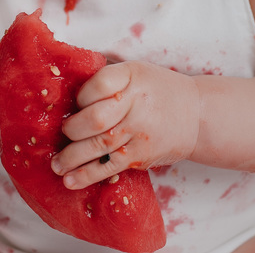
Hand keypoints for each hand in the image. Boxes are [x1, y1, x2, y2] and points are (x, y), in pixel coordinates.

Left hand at [51, 61, 200, 188]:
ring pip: (99, 146)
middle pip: (96, 119)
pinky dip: (88, 175)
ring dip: (72, 158)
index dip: (82, 97)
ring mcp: (140, 131)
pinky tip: (71, 180)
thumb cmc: (158, 91)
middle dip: (72, 131)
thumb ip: (108, 80)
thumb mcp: (137, 72)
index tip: (76, 105)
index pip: (99, 84)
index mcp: (132, 75)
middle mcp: (136, 103)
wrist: (197, 115)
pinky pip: (110, 166)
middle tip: (62, 136)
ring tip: (56, 165)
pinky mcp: (142, 155)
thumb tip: (68, 96)